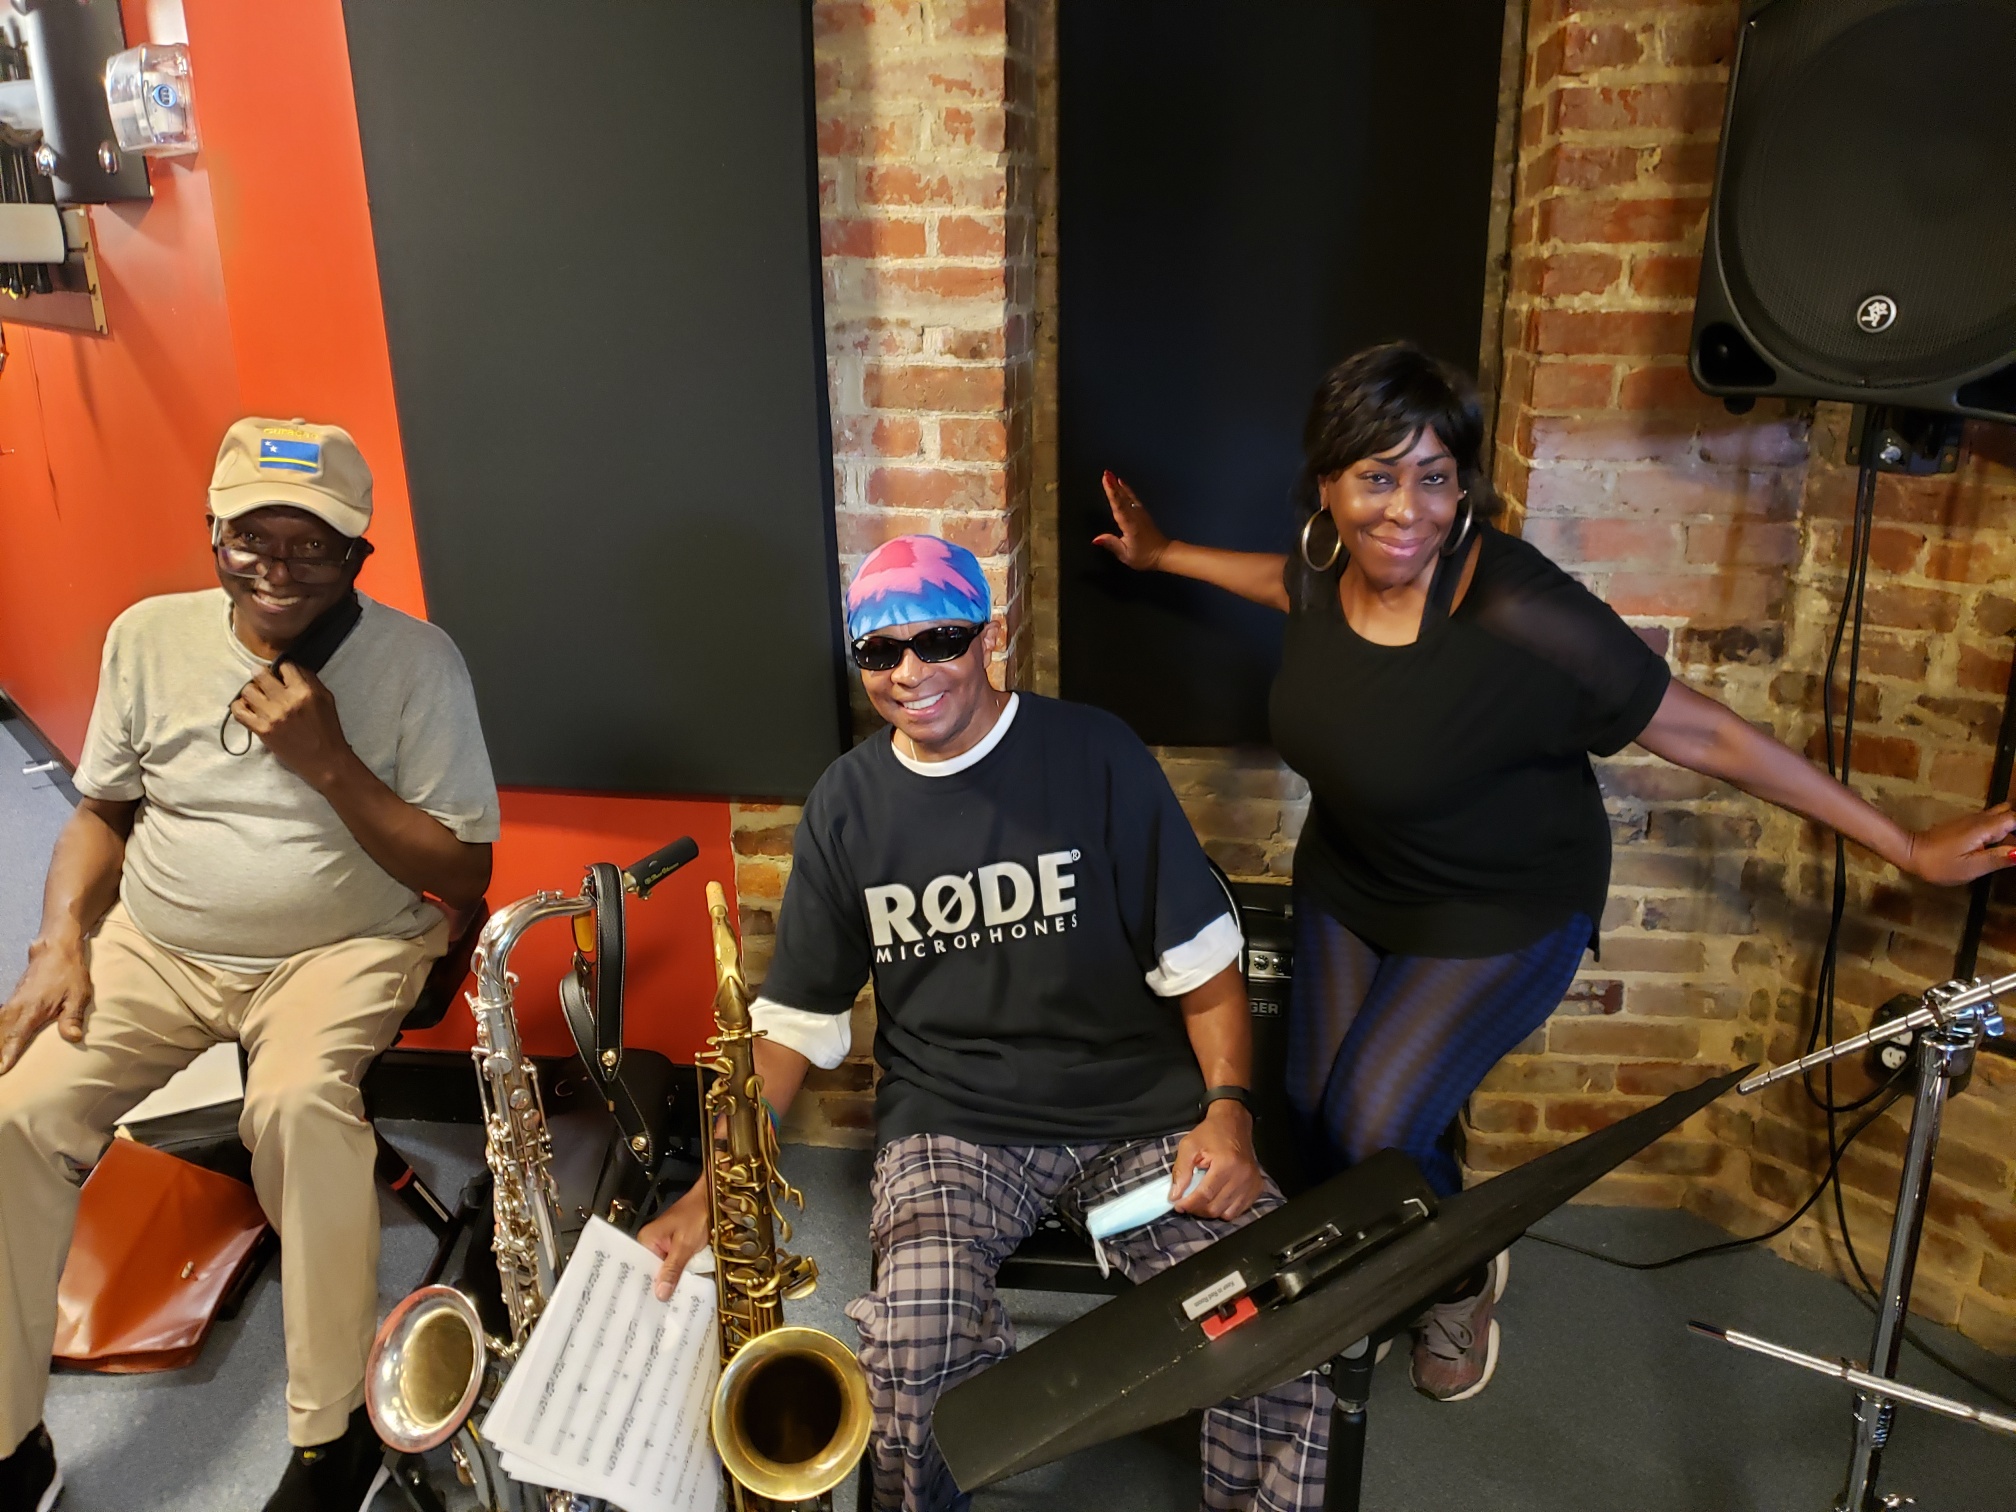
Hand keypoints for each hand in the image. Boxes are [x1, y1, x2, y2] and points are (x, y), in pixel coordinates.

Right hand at [0, 938, 92, 1073]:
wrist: (56, 950)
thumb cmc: (70, 974)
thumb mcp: (78, 994)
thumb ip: (72, 1017)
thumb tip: (73, 1038)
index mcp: (33, 1009)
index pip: (18, 1035)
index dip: (8, 1053)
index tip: (2, 1069)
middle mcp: (17, 1007)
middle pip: (1, 1034)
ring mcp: (12, 1003)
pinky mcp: (12, 1000)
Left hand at [230, 663, 353, 788]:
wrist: (324, 761)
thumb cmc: (328, 729)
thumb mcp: (326, 699)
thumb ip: (310, 680)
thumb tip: (292, 666)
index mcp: (304, 692)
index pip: (284, 665)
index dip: (282, 667)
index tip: (281, 674)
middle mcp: (285, 701)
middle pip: (260, 674)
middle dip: (261, 673)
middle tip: (264, 680)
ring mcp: (271, 716)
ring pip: (247, 690)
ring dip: (251, 690)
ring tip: (258, 696)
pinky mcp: (261, 730)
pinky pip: (239, 711)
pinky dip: (239, 706)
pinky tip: (247, 707)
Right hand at [640, 1178, 711, 1300]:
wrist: (713, 1197)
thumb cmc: (699, 1214)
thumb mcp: (686, 1244)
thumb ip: (672, 1268)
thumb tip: (659, 1294)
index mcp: (647, 1239)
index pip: (640, 1269)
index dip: (645, 1288)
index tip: (645, 1309)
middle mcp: (651, 1243)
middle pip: (650, 1272)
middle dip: (657, 1289)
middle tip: (658, 1314)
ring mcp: (663, 1246)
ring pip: (662, 1271)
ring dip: (668, 1284)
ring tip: (668, 1309)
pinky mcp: (674, 1248)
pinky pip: (672, 1266)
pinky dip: (676, 1276)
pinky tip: (679, 1292)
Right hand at [1092, 471, 1171, 571]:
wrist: (1163, 554)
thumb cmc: (1144, 556)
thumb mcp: (1126, 554)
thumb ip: (1112, 544)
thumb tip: (1096, 539)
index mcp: (1130, 525)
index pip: (1119, 506)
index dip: (1112, 493)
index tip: (1107, 481)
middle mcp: (1135, 516)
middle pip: (1123, 498)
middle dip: (1114, 485)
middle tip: (1106, 473)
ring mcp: (1140, 513)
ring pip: (1128, 496)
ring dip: (1119, 485)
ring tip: (1112, 475)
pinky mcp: (1142, 513)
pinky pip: (1133, 498)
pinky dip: (1126, 490)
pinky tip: (1122, 484)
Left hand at [1169, 1100, 1263, 1220]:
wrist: (1233, 1123)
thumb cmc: (1211, 1133)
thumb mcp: (1189, 1145)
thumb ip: (1181, 1171)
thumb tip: (1175, 1195)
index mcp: (1226, 1164)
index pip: (1205, 1194)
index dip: (1189, 1204)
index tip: (1177, 1205)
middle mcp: (1242, 1176)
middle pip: (1216, 1208)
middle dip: (1197, 1208)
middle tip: (1187, 1202)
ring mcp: (1252, 1183)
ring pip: (1227, 1213)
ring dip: (1211, 1211)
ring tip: (1202, 1199)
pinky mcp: (1257, 1187)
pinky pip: (1239, 1210)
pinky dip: (1226, 1209)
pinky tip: (1217, 1198)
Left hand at [1898, 803, 2015, 885]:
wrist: (1911, 853)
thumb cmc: (1939, 864)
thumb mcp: (1971, 867)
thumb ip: (1998, 858)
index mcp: (1985, 827)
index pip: (2015, 818)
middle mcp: (1981, 819)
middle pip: (2010, 813)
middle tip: (2012, 847)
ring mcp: (1972, 820)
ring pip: (2001, 816)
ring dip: (2011, 828)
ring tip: (2008, 849)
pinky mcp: (1966, 825)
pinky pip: (1991, 821)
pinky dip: (2001, 829)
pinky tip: (2001, 844)